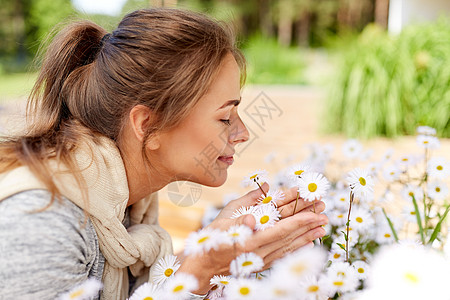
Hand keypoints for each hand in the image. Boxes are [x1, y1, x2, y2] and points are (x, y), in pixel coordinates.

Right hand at [177, 183, 327, 293]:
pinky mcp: (262, 264)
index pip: (280, 228)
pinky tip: (308, 243)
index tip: (313, 211)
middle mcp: (260, 252)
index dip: (299, 219)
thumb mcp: (223, 220)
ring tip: (322, 226)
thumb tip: (264, 193)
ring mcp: (262, 260)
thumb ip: (244, 207)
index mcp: (250, 241)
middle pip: (289, 236)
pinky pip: (284, 255)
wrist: (204, 267)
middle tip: (325, 213)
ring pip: (289, 246)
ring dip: (307, 236)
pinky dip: (298, 248)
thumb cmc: (211, 241)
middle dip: (308, 224)